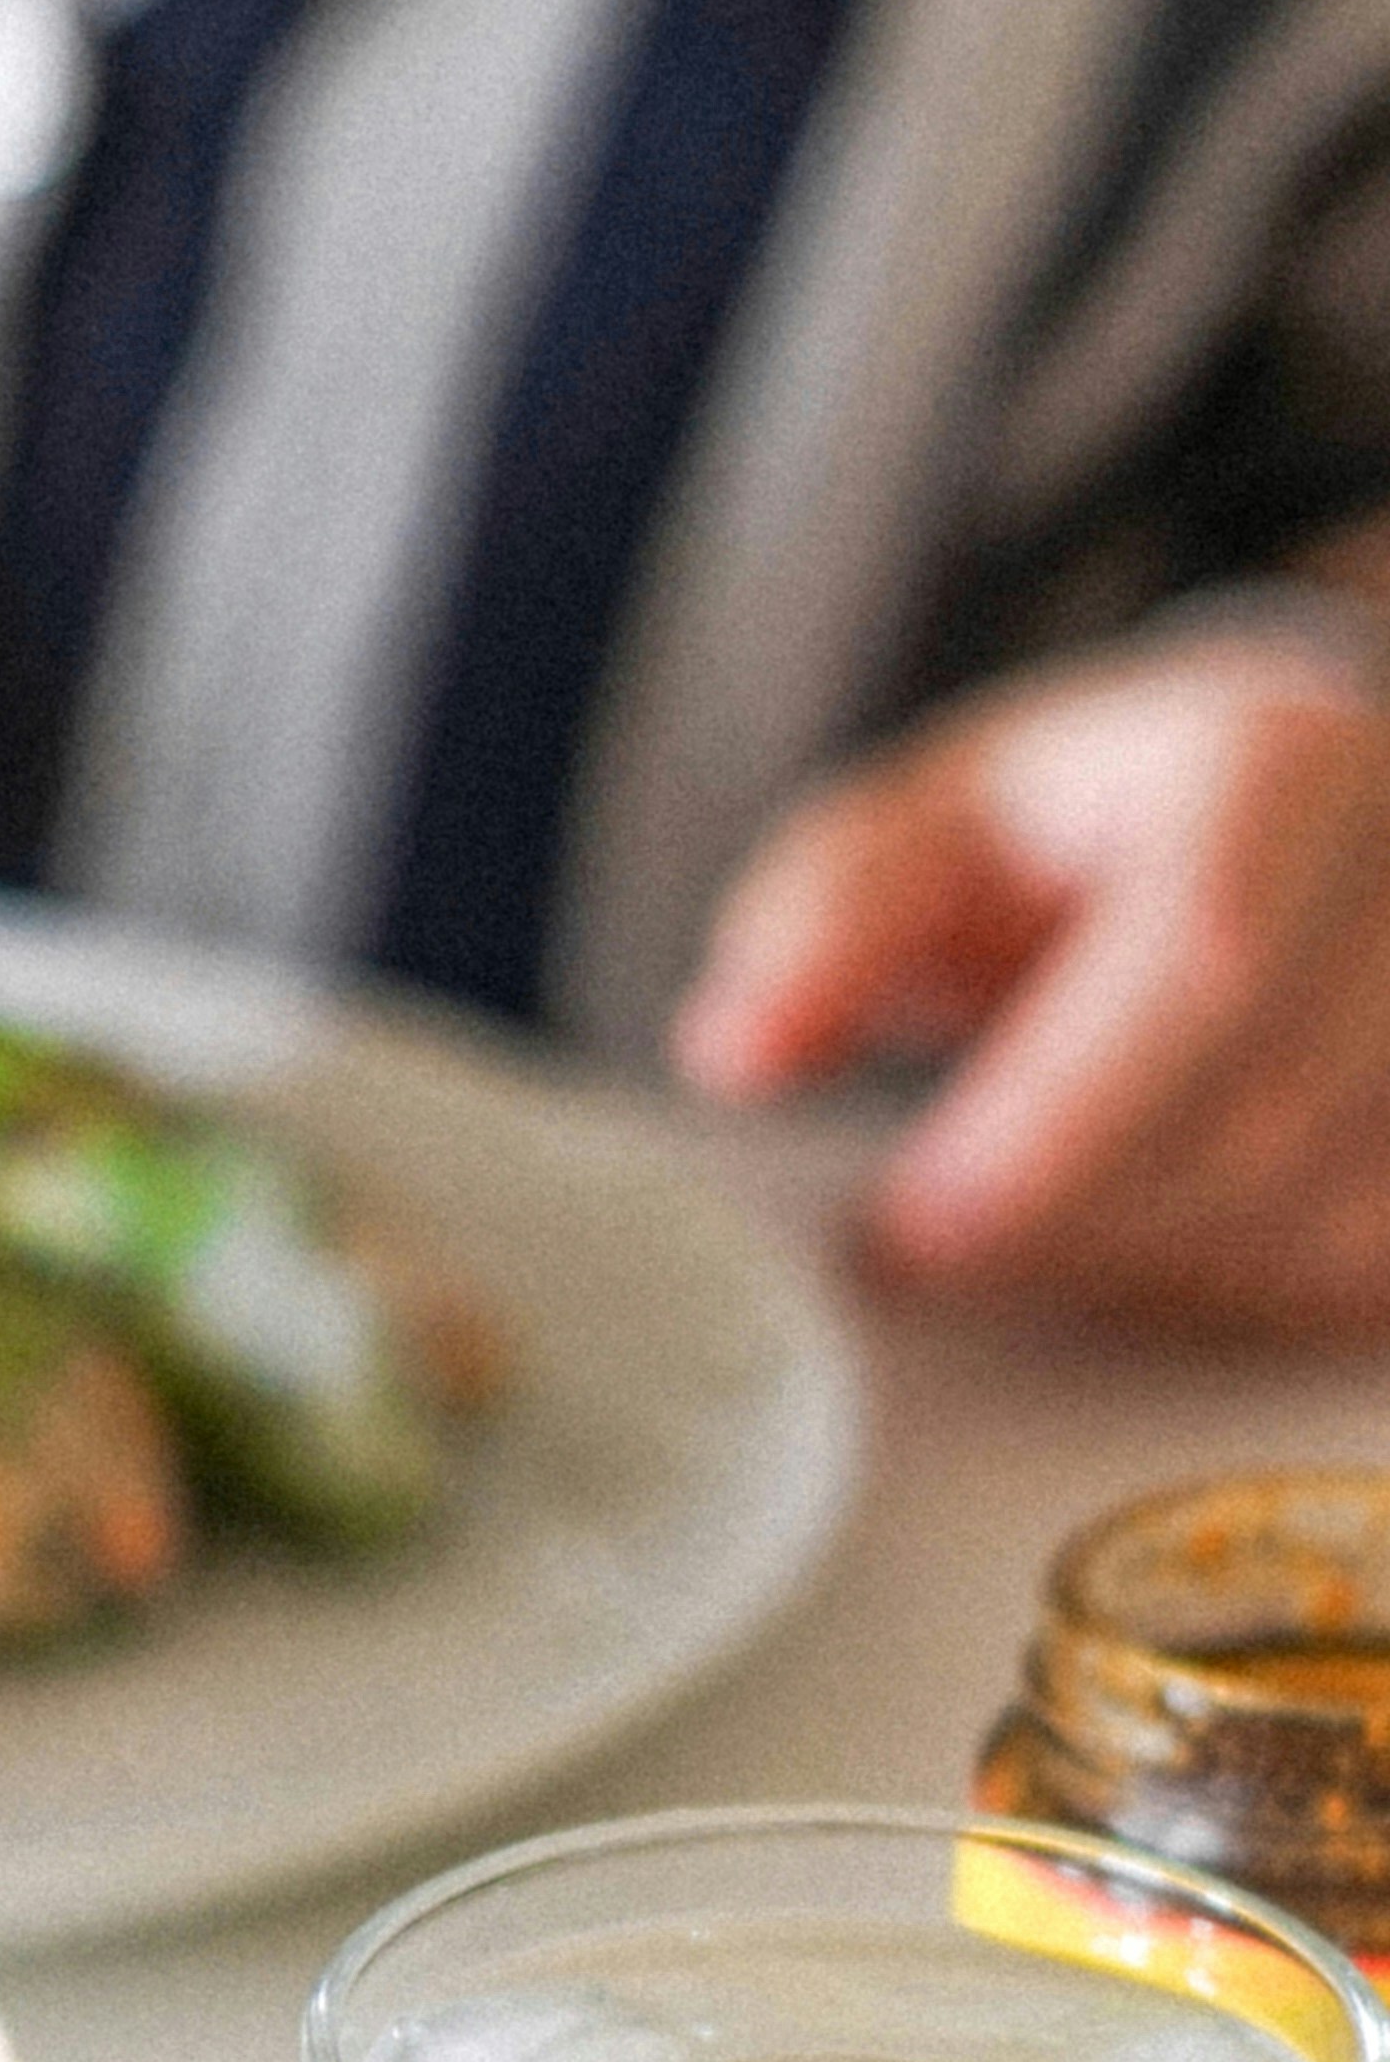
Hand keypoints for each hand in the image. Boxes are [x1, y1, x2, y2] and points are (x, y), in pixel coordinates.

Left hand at [669, 611, 1389, 1337]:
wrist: (1290, 816)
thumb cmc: (1095, 825)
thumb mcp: (938, 820)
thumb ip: (826, 918)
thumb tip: (734, 1050)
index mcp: (1279, 761)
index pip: (1200, 959)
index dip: (1052, 1123)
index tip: (909, 1229)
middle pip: (1266, 1117)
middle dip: (1072, 1227)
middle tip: (926, 1257)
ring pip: (1324, 1224)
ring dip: (1142, 1275)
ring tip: (1022, 1233)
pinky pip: (1358, 1280)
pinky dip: (1228, 1300)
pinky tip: (1139, 1248)